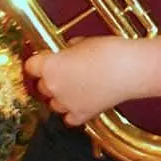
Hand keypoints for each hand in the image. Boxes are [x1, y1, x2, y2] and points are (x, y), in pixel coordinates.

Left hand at [24, 36, 142, 125]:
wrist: (129, 69)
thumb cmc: (108, 51)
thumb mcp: (82, 42)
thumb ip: (67, 50)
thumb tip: (65, 53)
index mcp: (49, 66)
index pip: (30, 66)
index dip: (38, 62)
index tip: (45, 60)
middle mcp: (53, 87)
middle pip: (41, 86)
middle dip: (50, 80)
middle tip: (65, 72)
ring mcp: (66, 103)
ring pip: (53, 104)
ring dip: (60, 97)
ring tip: (75, 88)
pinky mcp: (81, 115)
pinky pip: (69, 118)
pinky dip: (73, 112)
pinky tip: (81, 103)